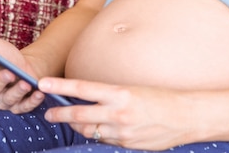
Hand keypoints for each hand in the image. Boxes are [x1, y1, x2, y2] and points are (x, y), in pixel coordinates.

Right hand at [0, 28, 45, 112]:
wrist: (26, 67)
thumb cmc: (5, 56)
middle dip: (0, 81)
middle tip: (9, 73)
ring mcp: (5, 101)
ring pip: (8, 99)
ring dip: (17, 91)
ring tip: (25, 82)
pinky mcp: (20, 106)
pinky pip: (25, 107)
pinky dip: (32, 101)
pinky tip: (39, 92)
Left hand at [40, 77, 193, 149]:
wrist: (186, 116)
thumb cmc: (160, 97)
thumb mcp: (133, 89)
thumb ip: (111, 96)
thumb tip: (89, 99)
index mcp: (119, 93)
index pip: (82, 88)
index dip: (59, 87)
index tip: (43, 83)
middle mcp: (118, 113)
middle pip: (79, 116)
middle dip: (60, 115)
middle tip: (48, 114)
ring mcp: (121, 132)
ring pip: (89, 130)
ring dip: (78, 126)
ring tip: (70, 121)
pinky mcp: (126, 144)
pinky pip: (104, 140)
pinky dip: (97, 134)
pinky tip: (97, 129)